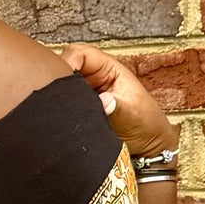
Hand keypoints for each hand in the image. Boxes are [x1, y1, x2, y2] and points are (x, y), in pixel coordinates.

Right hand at [59, 43, 175, 157]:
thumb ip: (117, 108)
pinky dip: (58, 114)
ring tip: (62, 115)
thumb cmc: (146, 127)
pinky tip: (63, 124)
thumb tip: (104, 101)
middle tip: (59, 103)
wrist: (147, 150)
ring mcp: (84, 95)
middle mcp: (92, 78)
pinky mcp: (78, 112)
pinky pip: (61, 108)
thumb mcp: (134, 117)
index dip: (68, 62)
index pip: (79, 53)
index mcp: (108, 69)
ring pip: (60, 89)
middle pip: (64, 67)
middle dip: (58, 82)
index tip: (63, 82)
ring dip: (58, 100)